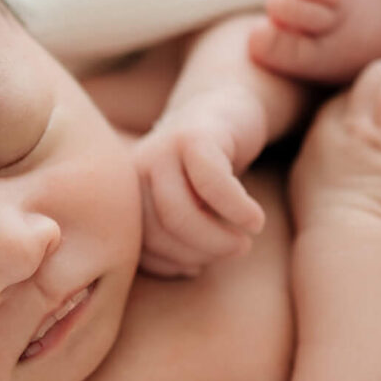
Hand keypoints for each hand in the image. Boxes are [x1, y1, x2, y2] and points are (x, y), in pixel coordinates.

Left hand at [133, 90, 267, 276]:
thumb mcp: (186, 207)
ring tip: (244, 240)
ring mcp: (162, 150)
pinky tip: (255, 220)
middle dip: (200, 253)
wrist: (226, 110)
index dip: (171, 265)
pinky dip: (237, 210)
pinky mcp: (194, 136)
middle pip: (158, 232)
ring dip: (218, 239)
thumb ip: (172, 238)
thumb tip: (185, 269)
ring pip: (179, 214)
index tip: (198, 265)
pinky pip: (211, 184)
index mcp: (125, 194)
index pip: (138, 246)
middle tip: (234, 251)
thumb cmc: (206, 172)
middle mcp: (135, 170)